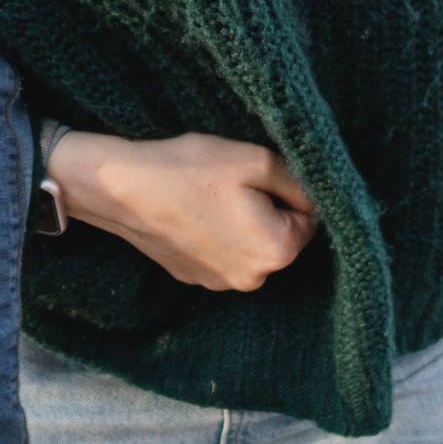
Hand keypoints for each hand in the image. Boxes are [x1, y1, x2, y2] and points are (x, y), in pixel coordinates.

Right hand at [45, 129, 315, 290]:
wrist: (122, 188)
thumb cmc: (189, 170)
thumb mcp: (256, 160)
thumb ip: (300, 181)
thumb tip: (320, 197)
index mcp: (277, 251)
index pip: (311, 219)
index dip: (288, 191)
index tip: (256, 177)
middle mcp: (254, 279)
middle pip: (281, 236)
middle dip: (266, 210)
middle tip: (231, 184)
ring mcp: (221, 283)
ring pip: (251, 245)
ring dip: (241, 223)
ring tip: (209, 197)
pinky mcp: (196, 278)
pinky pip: (223, 253)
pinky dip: (215, 234)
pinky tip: (192, 212)